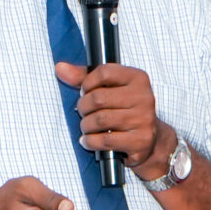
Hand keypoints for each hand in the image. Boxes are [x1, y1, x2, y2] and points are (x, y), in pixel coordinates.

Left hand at [58, 62, 173, 175]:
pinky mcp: (140, 141)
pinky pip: (105, 140)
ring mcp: (144, 120)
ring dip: (86, 126)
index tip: (85, 92)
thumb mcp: (108, 89)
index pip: (104, 72)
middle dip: (83, 107)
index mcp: (138, 78)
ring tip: (86, 127)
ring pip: (100, 120)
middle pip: (98, 98)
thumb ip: (83, 77)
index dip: (87, 83)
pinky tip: (89, 140)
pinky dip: (91, 141)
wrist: (150, 140)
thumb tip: (60, 68)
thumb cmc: (124, 110)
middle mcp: (144, 97)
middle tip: (84, 112)